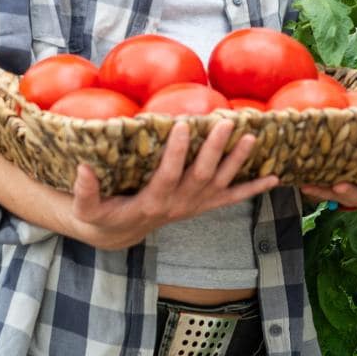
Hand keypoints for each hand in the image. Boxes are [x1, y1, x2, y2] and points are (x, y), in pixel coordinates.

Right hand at [70, 119, 277, 249]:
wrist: (120, 233)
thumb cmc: (102, 215)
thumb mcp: (87, 209)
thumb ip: (85, 192)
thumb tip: (82, 169)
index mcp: (152, 202)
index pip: (167, 175)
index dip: (175, 152)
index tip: (182, 124)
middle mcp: (178, 205)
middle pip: (201, 175)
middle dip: (214, 149)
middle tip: (226, 122)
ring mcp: (194, 206)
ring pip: (221, 183)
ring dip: (238, 162)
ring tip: (252, 138)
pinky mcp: (203, 206)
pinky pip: (232, 199)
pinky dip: (253, 189)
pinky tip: (274, 178)